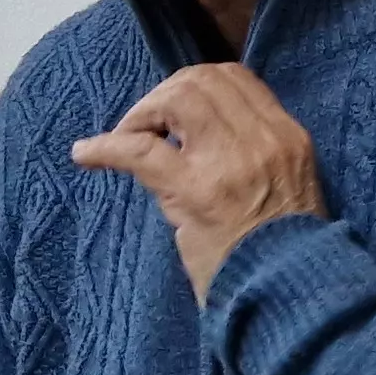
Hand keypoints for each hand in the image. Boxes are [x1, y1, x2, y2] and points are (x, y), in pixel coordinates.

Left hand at [72, 64, 329, 300]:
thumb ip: (255, 157)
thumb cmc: (285, 256)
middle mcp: (264, 139)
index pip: (239, 78)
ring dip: (143, 113)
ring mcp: (229, 162)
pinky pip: (140, 150)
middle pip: (204, 79)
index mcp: (289, 137)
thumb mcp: (289, 190)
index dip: (197, 85)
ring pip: (177, 98)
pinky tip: (86, 154)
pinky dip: (106, 146)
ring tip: (125, 140)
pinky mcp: (194, 191)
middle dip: (165, 94)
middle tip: (145, 127)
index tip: (176, 113)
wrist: (289, 296)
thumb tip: (196, 139)